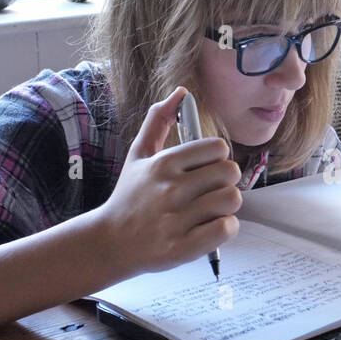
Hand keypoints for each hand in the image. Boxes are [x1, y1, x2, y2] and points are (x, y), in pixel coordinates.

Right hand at [94, 87, 241, 275]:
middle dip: (225, 182)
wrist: (109, 242)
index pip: (217, 148)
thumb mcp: (138, 154)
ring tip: (209, 211)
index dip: (218, 158)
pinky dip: (225, 228)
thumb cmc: (129, 196)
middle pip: (230, 173)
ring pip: (231, 200)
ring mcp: (176, 219)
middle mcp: (170, 189)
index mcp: (163, 164)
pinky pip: (226, 228)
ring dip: (226, 206)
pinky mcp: (182, 247)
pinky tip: (209, 228)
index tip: (206, 170)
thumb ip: (158, 121)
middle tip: (210, 191)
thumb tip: (181, 92)